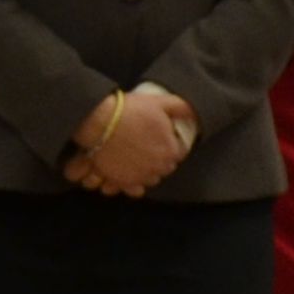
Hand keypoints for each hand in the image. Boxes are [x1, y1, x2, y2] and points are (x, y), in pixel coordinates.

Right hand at [68, 85, 195, 194]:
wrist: (99, 121)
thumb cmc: (130, 111)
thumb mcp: (159, 102)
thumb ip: (181, 108)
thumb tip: (194, 113)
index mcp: (170, 151)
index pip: (178, 153)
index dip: (170, 144)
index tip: (161, 138)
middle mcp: (158, 168)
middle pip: (164, 168)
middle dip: (158, 160)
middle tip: (146, 147)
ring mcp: (139, 176)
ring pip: (149, 180)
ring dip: (146, 172)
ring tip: (136, 161)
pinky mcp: (120, 181)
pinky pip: (132, 190)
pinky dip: (130, 184)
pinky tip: (126, 174)